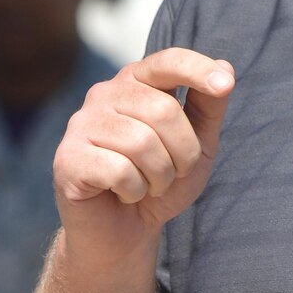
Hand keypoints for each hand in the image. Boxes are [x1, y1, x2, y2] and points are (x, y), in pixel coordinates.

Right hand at [53, 48, 234, 266]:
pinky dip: (134, 191)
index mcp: (136, 83)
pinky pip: (119, 171)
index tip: (225, 84)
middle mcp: (104, 94)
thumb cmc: (160, 181)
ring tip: (149, 186)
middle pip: (163, 110)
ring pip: (141, 143)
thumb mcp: (197, 144)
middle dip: (183, 153)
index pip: (167, 62)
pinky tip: (124, 194)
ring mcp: (81, 124)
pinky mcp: (67, 158)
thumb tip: (226, 67)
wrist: (123, 231)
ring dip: (160, 177)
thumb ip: (208, 107)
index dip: (197, 70)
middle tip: (174, 174)